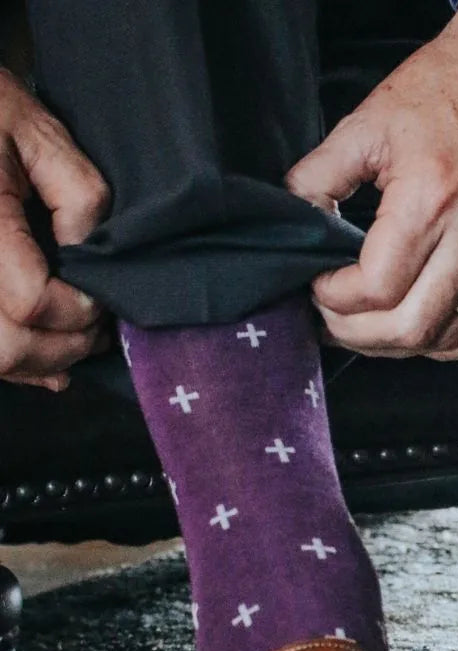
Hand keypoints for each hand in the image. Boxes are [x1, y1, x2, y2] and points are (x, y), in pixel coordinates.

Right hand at [0, 69, 109, 390]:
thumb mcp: (37, 132)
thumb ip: (78, 197)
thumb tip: (89, 259)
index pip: (32, 302)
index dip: (79, 309)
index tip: (100, 294)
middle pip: (8, 346)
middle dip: (65, 345)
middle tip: (95, 325)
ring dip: (42, 360)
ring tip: (75, 335)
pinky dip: (16, 363)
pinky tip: (44, 353)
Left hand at [286, 0, 457, 360]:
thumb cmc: (442, 92)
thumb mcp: (365, 123)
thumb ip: (319, 178)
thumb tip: (295, 225)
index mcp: (431, 199)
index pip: (375, 287)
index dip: (333, 299)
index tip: (318, 286)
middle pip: (411, 326)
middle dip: (359, 334)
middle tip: (334, 321)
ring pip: (449, 339)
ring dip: (401, 345)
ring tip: (373, 326)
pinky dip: (454, 346)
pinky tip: (427, 331)